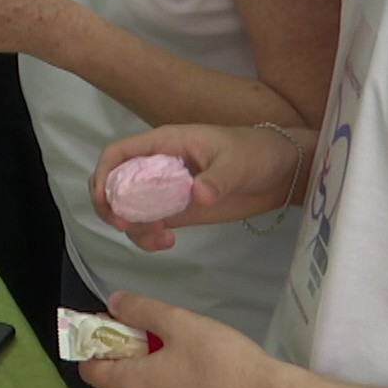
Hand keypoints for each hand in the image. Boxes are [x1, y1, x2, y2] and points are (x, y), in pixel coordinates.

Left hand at [79, 292, 280, 387]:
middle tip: (144, 319)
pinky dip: (166, 366)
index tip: (108, 320)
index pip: (89, 369)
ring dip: (147, 353)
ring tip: (170, 331)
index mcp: (134, 384)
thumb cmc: (221, 361)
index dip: (92, 342)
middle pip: (115, 372)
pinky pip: (164, 386)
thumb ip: (140, 309)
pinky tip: (189, 350)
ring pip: (142, 378)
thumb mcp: (177, 323)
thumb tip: (113, 303)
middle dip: (123, 343)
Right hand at [89, 124, 310, 251]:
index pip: (118, 153)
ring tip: (160, 240)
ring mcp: (167, 190)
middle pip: (115, 182)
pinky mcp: (179, 210)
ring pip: (130, 207)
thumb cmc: (257, 153)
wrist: (283, 172)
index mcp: (164, 144)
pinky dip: (149, 236)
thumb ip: (217, 179)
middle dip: (110, 206)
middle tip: (126, 227)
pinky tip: (167, 243)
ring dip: (133, 226)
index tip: (107, 202)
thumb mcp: (238, 163)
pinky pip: (151, 223)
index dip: (104, 174)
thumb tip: (197, 196)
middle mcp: (158, 166)